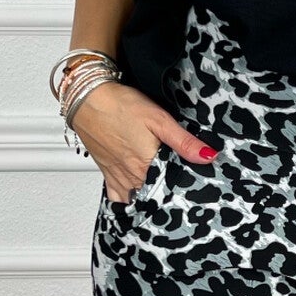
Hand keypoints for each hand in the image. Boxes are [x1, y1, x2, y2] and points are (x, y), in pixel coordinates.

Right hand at [71, 81, 218, 202]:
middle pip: (156, 193)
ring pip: (139, 197)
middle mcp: (132, 177)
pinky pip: (118, 197)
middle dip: (168, 190)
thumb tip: (208, 156)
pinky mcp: (107, 174)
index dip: (185, 185)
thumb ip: (184, 142)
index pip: (173, 187)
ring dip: (150, 193)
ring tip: (160, 184)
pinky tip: (136, 191)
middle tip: (177, 180)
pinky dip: (128, 197)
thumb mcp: (159, 119)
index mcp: (147, 165)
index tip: (193, 181)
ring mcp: (119, 177)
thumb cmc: (120, 105)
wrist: (87, 99)